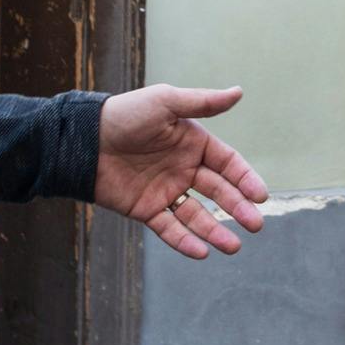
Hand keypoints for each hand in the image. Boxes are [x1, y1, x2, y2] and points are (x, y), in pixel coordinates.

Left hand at [94, 85, 269, 258]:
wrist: (84, 140)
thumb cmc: (125, 115)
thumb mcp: (165, 103)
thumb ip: (202, 103)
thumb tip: (238, 92)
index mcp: (193, 144)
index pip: (228, 164)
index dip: (245, 179)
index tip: (260, 196)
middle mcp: (183, 169)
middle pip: (218, 192)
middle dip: (238, 209)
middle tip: (255, 225)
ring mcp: (165, 191)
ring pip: (196, 216)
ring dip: (215, 231)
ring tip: (232, 247)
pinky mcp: (146, 209)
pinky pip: (169, 228)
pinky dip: (184, 241)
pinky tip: (201, 252)